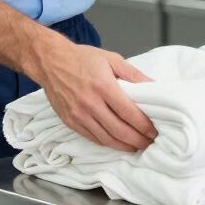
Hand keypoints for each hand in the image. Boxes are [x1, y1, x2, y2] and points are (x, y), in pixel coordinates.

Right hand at [30, 41, 157, 151]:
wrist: (49, 61)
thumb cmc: (81, 58)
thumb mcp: (111, 59)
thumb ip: (133, 74)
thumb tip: (154, 86)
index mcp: (103, 86)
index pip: (129, 112)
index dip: (144, 125)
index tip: (154, 131)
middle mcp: (90, 103)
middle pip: (119, 130)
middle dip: (138, 140)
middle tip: (149, 143)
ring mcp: (78, 115)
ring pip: (106, 138)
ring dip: (124, 145)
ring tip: (137, 146)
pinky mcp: (70, 121)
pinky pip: (92, 138)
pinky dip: (108, 143)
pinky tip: (117, 142)